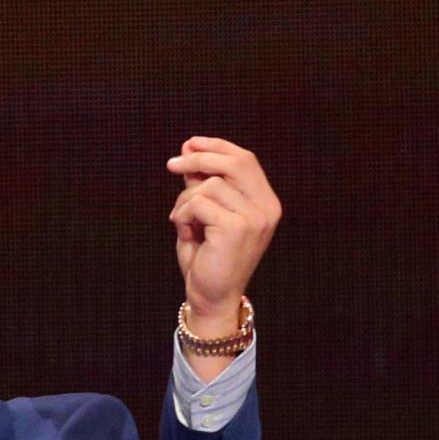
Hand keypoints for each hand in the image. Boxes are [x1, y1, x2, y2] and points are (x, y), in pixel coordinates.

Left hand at [167, 136, 280, 331]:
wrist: (210, 296)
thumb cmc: (207, 258)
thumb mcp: (204, 215)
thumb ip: (202, 184)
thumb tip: (189, 149)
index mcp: (265, 202)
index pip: (245, 160)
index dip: (217, 146)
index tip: (190, 143)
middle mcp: (266, 208)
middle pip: (234, 163)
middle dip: (199, 158)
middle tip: (172, 164)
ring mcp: (255, 218)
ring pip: (209, 185)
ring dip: (184, 201)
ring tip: (180, 220)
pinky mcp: (236, 228)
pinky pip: (199, 203)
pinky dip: (182, 214)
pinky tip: (183, 230)